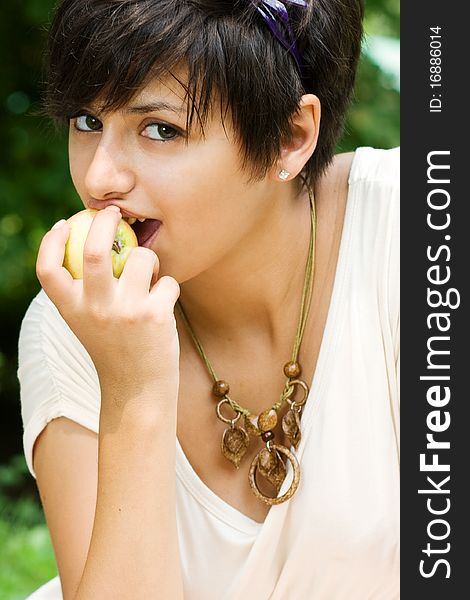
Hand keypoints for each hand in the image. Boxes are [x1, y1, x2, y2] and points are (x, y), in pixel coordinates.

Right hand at [36, 206, 179, 404]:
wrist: (138, 388)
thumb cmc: (116, 347)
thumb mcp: (89, 322)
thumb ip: (87, 291)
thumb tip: (95, 242)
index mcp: (72, 310)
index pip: (47, 270)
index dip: (50, 242)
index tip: (64, 225)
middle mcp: (95, 309)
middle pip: (96, 251)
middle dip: (107, 221)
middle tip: (115, 212)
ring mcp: (126, 312)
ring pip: (142, 258)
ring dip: (149, 260)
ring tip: (149, 278)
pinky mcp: (155, 316)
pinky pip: (167, 281)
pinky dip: (168, 286)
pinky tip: (162, 303)